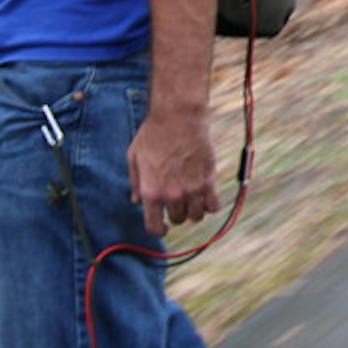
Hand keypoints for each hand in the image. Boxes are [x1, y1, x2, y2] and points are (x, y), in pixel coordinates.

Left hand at [127, 108, 219, 237]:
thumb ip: (135, 182)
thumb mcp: (134, 156)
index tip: (162, 226)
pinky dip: (210, 205)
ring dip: (193, 210)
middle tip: (176, 199)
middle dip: (175, 213)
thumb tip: (136, 201)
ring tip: (190, 196)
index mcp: (151, 191)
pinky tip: (205, 195)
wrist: (177, 117)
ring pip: (196, 217)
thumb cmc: (153, 134)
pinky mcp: (208, 181)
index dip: (158, 229)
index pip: (155, 227)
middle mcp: (172, 195)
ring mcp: (192, 190)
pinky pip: (214, 207)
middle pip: (178, 220)